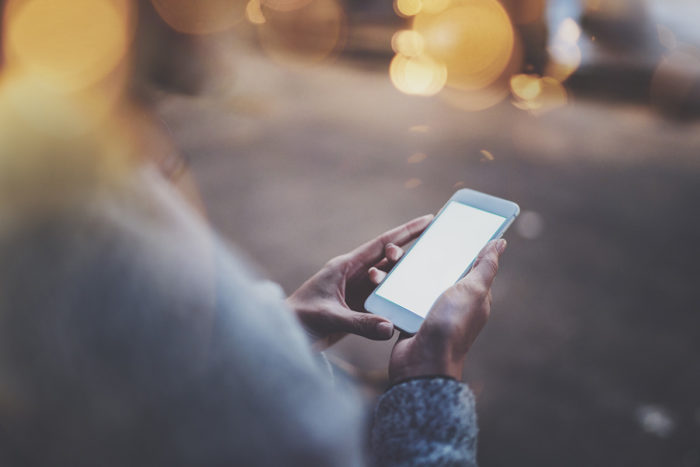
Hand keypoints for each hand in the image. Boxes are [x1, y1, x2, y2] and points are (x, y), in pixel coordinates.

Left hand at [286, 215, 432, 349]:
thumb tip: (389, 327)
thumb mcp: (330, 318)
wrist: (286, 334)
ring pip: (387, 278)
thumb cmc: (301, 319)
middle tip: (420, 258)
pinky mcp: (358, 308)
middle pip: (387, 258)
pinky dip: (396, 299)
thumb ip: (360, 323)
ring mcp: (357, 291)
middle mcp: (354, 275)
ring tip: (414, 283)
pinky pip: (383, 299)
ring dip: (400, 278)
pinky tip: (409, 303)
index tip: (429, 219)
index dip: (406, 231)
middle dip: (403, 255)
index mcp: (345, 266)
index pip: (381, 244)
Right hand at [388, 239, 506, 381]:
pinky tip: (378, 276)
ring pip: (413, 281)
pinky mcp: (408, 318)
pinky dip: (388, 287)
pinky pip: (398, 296)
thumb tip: (501, 242)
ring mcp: (428, 310)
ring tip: (388, 256)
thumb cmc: (451, 327)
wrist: (422, 364)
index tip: (445, 225)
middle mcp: (451, 302)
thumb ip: (485, 266)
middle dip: (420, 254)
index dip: (458, 245)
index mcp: (472, 295)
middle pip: (436, 269)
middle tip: (406, 241)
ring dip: (399, 268)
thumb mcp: (473, 291)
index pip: (468, 263)